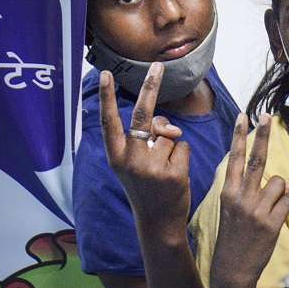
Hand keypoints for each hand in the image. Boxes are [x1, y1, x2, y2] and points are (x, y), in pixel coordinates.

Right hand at [100, 64, 190, 238]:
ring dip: (172, 147)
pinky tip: (175, 176)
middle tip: (158, 65)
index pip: (109, 121)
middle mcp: (129, 160)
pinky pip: (183, 147)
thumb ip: (148, 139)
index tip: (105, 74)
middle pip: (143, 115)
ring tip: (164, 170)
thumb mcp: (137, 163)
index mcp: (116, 156)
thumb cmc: (147, 186)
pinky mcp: (172, 174)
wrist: (157, 222)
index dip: (106, 97)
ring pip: (169, 135)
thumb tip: (169, 127)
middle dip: (151, 86)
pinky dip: (183, 157)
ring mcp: (150, 167)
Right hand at [210, 114, 288, 285]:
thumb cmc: (234, 238)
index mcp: (227, 193)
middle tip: (266, 115)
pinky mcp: (270, 222)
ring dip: (282, 193)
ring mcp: (256, 209)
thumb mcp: (236, 212)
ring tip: (269, 211)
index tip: (243, 116)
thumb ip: (257, 193)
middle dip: (262, 135)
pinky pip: (288, 202)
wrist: (232, 268)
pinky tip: (274, 221)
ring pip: (281, 184)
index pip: (234, 158)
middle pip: (257, 160)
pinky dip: (286, 207)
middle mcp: (240, 197)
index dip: (239, 136)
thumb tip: (287, 183)